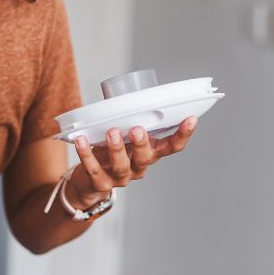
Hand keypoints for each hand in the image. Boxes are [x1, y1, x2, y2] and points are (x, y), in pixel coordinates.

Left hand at [66, 116, 198, 207]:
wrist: (89, 181)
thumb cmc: (111, 151)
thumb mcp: (125, 134)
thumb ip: (129, 118)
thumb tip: (128, 91)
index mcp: (150, 153)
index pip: (172, 147)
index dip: (183, 134)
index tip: (191, 118)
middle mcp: (138, 167)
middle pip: (145, 158)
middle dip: (142, 143)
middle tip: (137, 128)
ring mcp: (121, 178)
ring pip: (122, 166)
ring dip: (117, 148)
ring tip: (112, 132)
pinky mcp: (100, 183)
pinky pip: (94, 169)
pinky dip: (87, 154)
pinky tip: (82, 140)